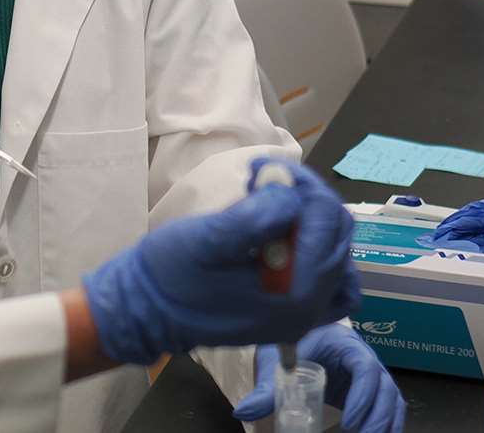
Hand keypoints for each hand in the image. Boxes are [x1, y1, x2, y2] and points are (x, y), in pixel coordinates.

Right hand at [79, 159, 357, 365]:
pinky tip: (291, 235)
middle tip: (267, 178)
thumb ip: (255, 219)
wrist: (147, 309)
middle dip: (306, 196)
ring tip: (276, 201)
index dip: (301, 186)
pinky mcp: (291, 311)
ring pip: (336, 251)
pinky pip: (329, 280)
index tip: (263, 169)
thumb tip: (290, 193)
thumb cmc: (172, 273)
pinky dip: (320, 251)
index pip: (326, 223)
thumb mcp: (208, 239)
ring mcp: (303, 314)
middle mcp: (309, 310)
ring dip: (313, 218)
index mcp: (293, 294)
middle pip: (336, 234)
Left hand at [232, 323, 405, 432]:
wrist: (296, 345)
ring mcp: (370, 374)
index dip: (362, 395)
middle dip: (378, 415)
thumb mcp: (278, 364)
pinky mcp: (370, 391)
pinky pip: (389, 406)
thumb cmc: (291, 347)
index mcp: (344, 343)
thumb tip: (244, 412)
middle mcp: (363, 357)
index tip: (348, 421)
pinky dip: (388, 423)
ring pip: (391, 397)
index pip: (364, 366)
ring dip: (385, 422)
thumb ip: (267, 389)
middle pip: (384, 385)